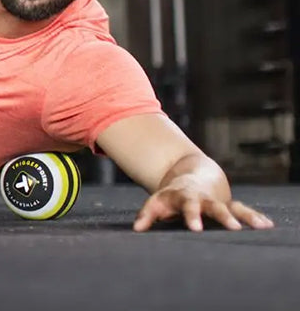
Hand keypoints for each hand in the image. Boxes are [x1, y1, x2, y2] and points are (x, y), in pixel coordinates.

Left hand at [133, 184, 273, 232]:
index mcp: (181, 197)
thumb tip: (136, 230)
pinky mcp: (230, 206)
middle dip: (210, 216)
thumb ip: (148, 213)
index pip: (180, 206)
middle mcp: (200, 198)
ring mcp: (216, 201)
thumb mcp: (159, 200)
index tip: (191, 229)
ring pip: (227, 209)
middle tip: (218, 229)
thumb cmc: (174, 195)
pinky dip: (254, 218)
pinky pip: (244, 211)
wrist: (193, 174)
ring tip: (241, 230)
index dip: (184, 216)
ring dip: (235, 218)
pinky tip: (267, 226)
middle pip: (204, 206)